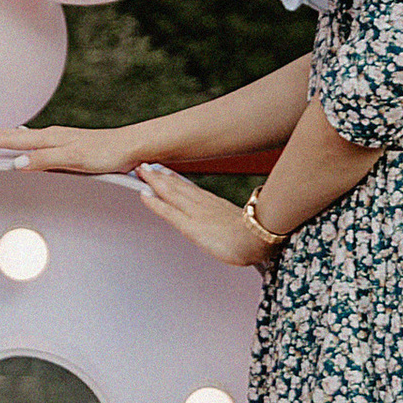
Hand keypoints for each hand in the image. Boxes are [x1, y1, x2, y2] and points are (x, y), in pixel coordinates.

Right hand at [0, 122, 137, 176]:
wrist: (131, 146)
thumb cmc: (106, 153)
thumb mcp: (75, 160)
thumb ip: (46, 160)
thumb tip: (16, 163)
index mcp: (50, 139)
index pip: (13, 140)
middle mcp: (52, 135)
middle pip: (14, 135)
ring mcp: (60, 138)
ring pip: (24, 136)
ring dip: (5, 135)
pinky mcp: (68, 143)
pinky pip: (37, 139)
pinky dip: (23, 138)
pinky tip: (25, 136)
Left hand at [135, 163, 273, 264]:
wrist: (261, 237)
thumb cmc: (256, 234)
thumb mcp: (243, 226)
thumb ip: (234, 225)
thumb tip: (237, 227)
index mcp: (215, 205)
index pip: (190, 189)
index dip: (175, 179)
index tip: (164, 172)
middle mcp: (203, 204)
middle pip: (177, 186)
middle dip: (160, 176)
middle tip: (145, 165)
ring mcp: (195, 213)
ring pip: (170, 192)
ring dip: (154, 182)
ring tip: (141, 172)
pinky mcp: (190, 226)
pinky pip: (168, 211)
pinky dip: (154, 201)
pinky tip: (144, 195)